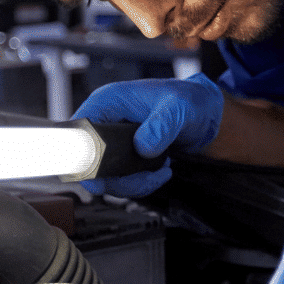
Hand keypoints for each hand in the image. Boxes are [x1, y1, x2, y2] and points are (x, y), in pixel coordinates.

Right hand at [71, 73, 223, 196]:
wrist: (205, 113)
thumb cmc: (189, 99)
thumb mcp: (178, 108)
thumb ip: (161, 125)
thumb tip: (143, 147)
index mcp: (108, 103)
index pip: (78, 132)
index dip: (82, 158)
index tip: (99, 180)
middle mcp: (107, 122)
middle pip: (89, 162)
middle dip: (115, 178)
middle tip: (142, 179)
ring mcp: (115, 141)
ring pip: (106, 176)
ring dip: (132, 183)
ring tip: (160, 173)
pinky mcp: (126, 155)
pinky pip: (122, 179)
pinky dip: (141, 183)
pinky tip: (162, 172)